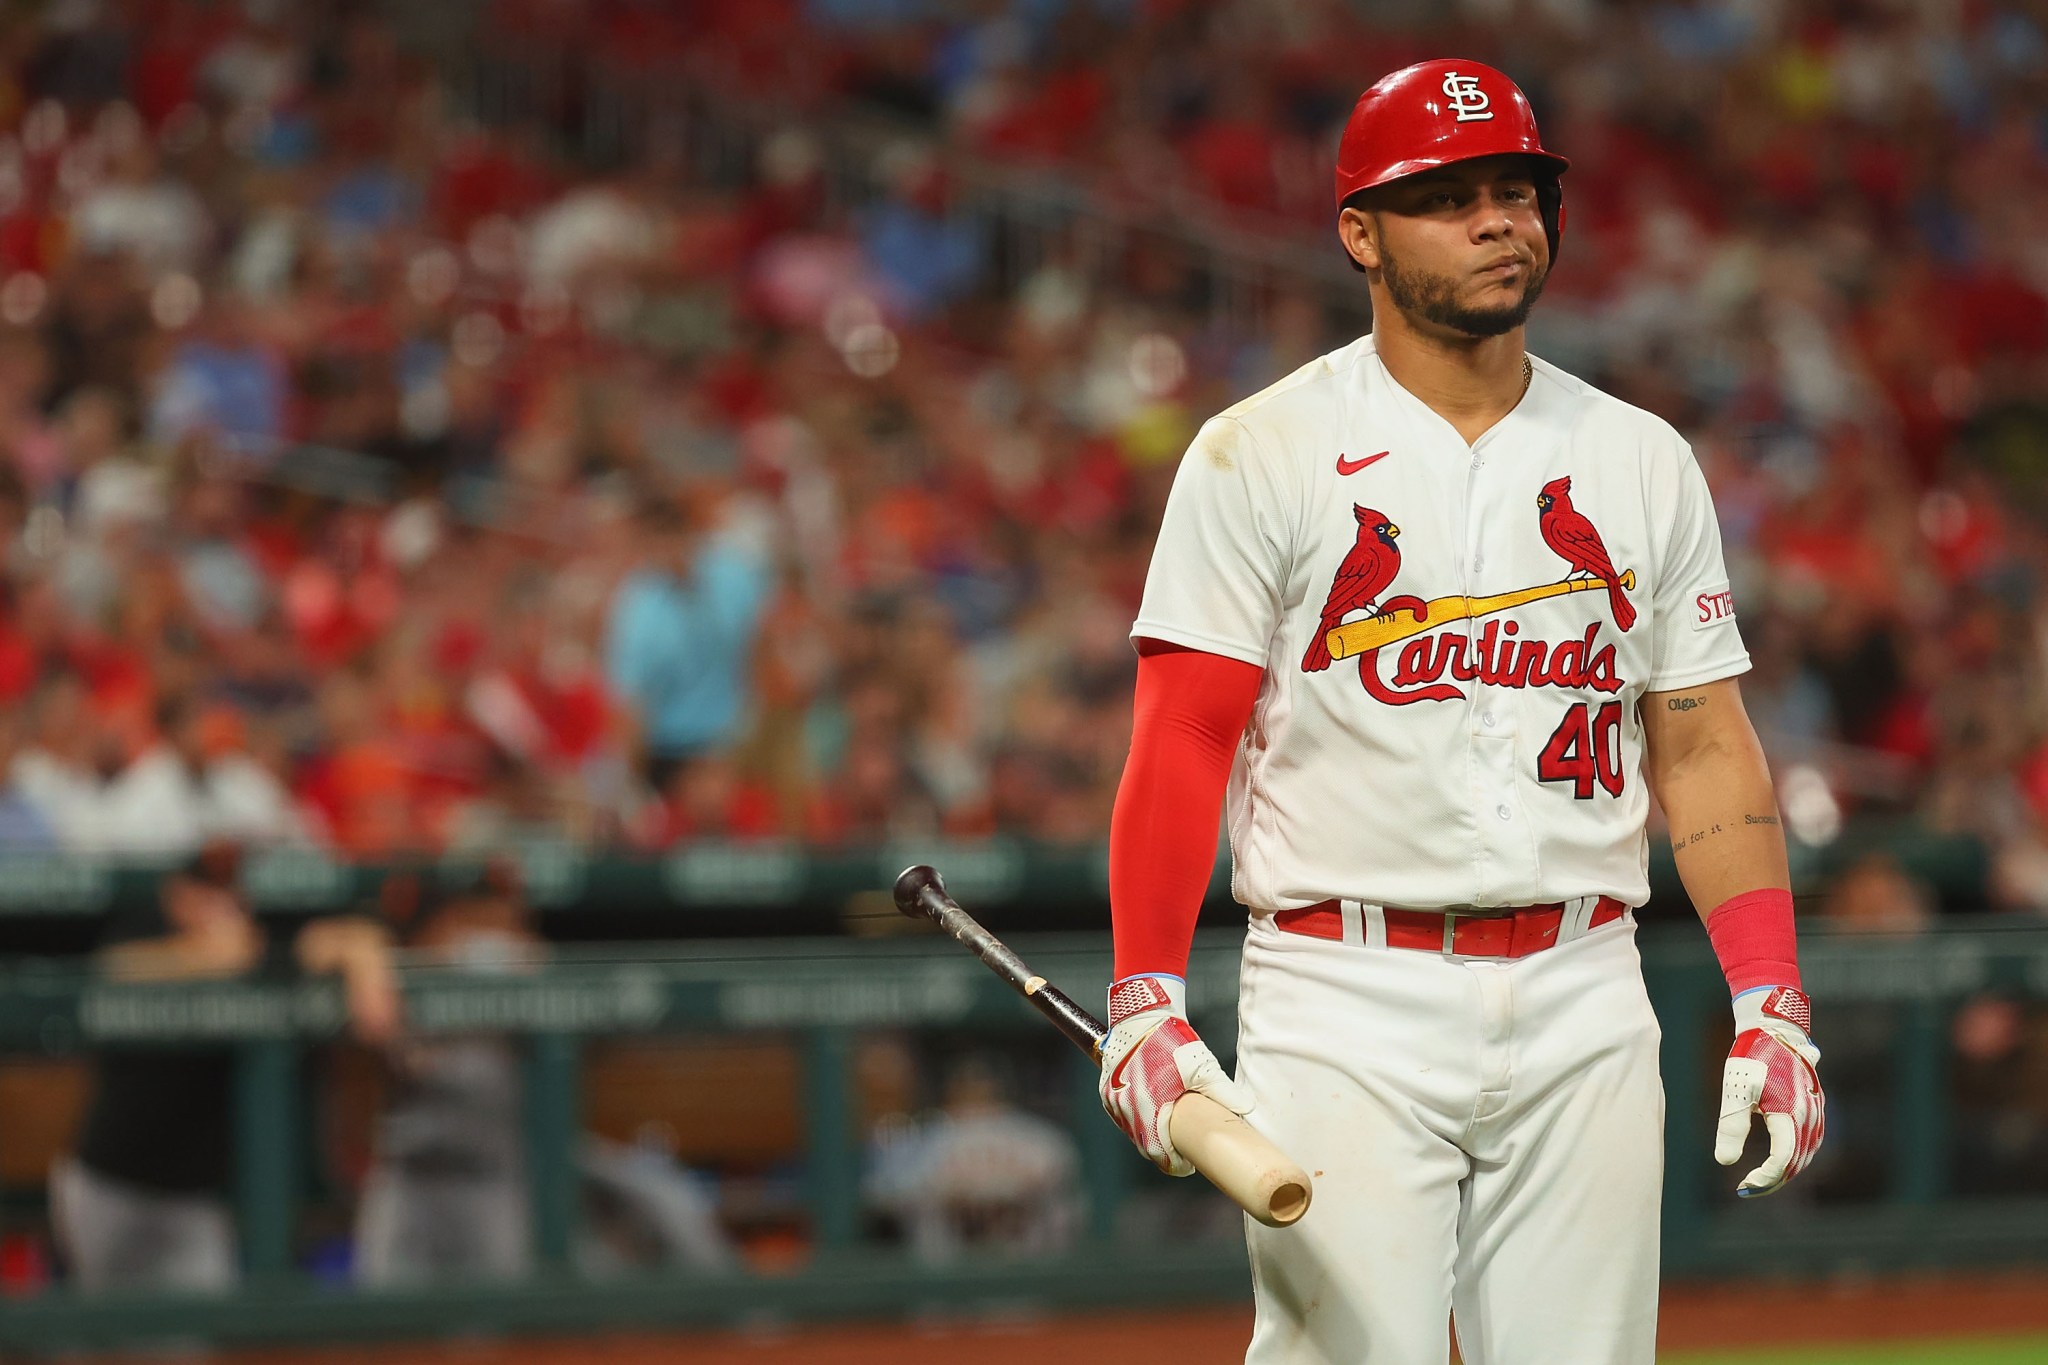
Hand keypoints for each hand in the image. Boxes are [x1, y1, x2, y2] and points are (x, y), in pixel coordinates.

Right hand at [1098, 975, 1253, 1175]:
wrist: (1141, 1013)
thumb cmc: (1171, 1039)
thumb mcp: (1202, 1065)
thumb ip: (1223, 1091)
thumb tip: (1246, 1110)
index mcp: (1149, 1107)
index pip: (1158, 1152)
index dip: (1174, 1163)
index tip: (1187, 1165)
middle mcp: (1126, 1106)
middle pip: (1144, 1144)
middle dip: (1162, 1150)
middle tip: (1182, 1150)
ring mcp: (1113, 1098)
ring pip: (1131, 1130)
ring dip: (1148, 1135)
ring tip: (1168, 1133)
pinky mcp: (1106, 1088)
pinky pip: (1121, 1114)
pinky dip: (1135, 1120)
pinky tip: (1150, 1116)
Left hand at [1715, 985, 1823, 1197]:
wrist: (1774, 1028)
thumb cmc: (1751, 1057)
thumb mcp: (1736, 1092)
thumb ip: (1731, 1127)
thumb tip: (1724, 1162)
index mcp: (1790, 1115)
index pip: (1783, 1160)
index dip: (1764, 1179)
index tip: (1743, 1187)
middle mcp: (1809, 1116)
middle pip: (1797, 1162)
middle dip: (1773, 1180)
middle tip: (1748, 1189)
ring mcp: (1816, 1110)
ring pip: (1807, 1153)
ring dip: (1787, 1170)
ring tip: (1762, 1179)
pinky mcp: (1815, 1104)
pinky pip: (1811, 1139)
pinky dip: (1797, 1155)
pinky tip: (1782, 1159)